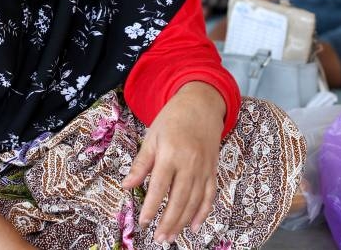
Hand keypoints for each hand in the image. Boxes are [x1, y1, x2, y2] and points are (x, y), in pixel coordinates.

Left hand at [122, 82, 224, 242]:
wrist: (202, 103)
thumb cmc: (173, 119)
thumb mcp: (152, 136)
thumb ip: (142, 163)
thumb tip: (127, 185)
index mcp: (171, 154)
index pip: (160, 187)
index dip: (152, 207)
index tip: (143, 222)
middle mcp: (190, 163)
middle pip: (179, 199)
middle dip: (168, 221)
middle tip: (159, 238)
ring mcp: (204, 168)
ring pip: (195, 201)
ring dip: (183, 221)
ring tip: (171, 237)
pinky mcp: (213, 169)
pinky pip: (210, 194)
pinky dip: (203, 212)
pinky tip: (195, 225)